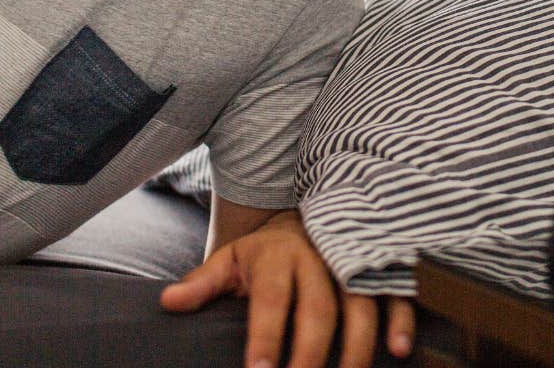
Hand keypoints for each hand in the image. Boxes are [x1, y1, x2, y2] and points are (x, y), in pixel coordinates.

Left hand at [160, 210, 414, 367]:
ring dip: (357, 346)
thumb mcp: (229, 260)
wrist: (299, 216)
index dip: (266, 336)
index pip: (269, 298)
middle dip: (310, 352)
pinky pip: (394, 290)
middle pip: (316, 307)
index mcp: (275, 256)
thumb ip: (203, 283)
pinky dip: (400, 318)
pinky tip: (398, 350)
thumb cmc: (261, 252)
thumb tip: (167, 302)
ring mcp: (349, 261)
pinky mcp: (376, 267)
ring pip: (359, 303)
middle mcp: (315, 257)